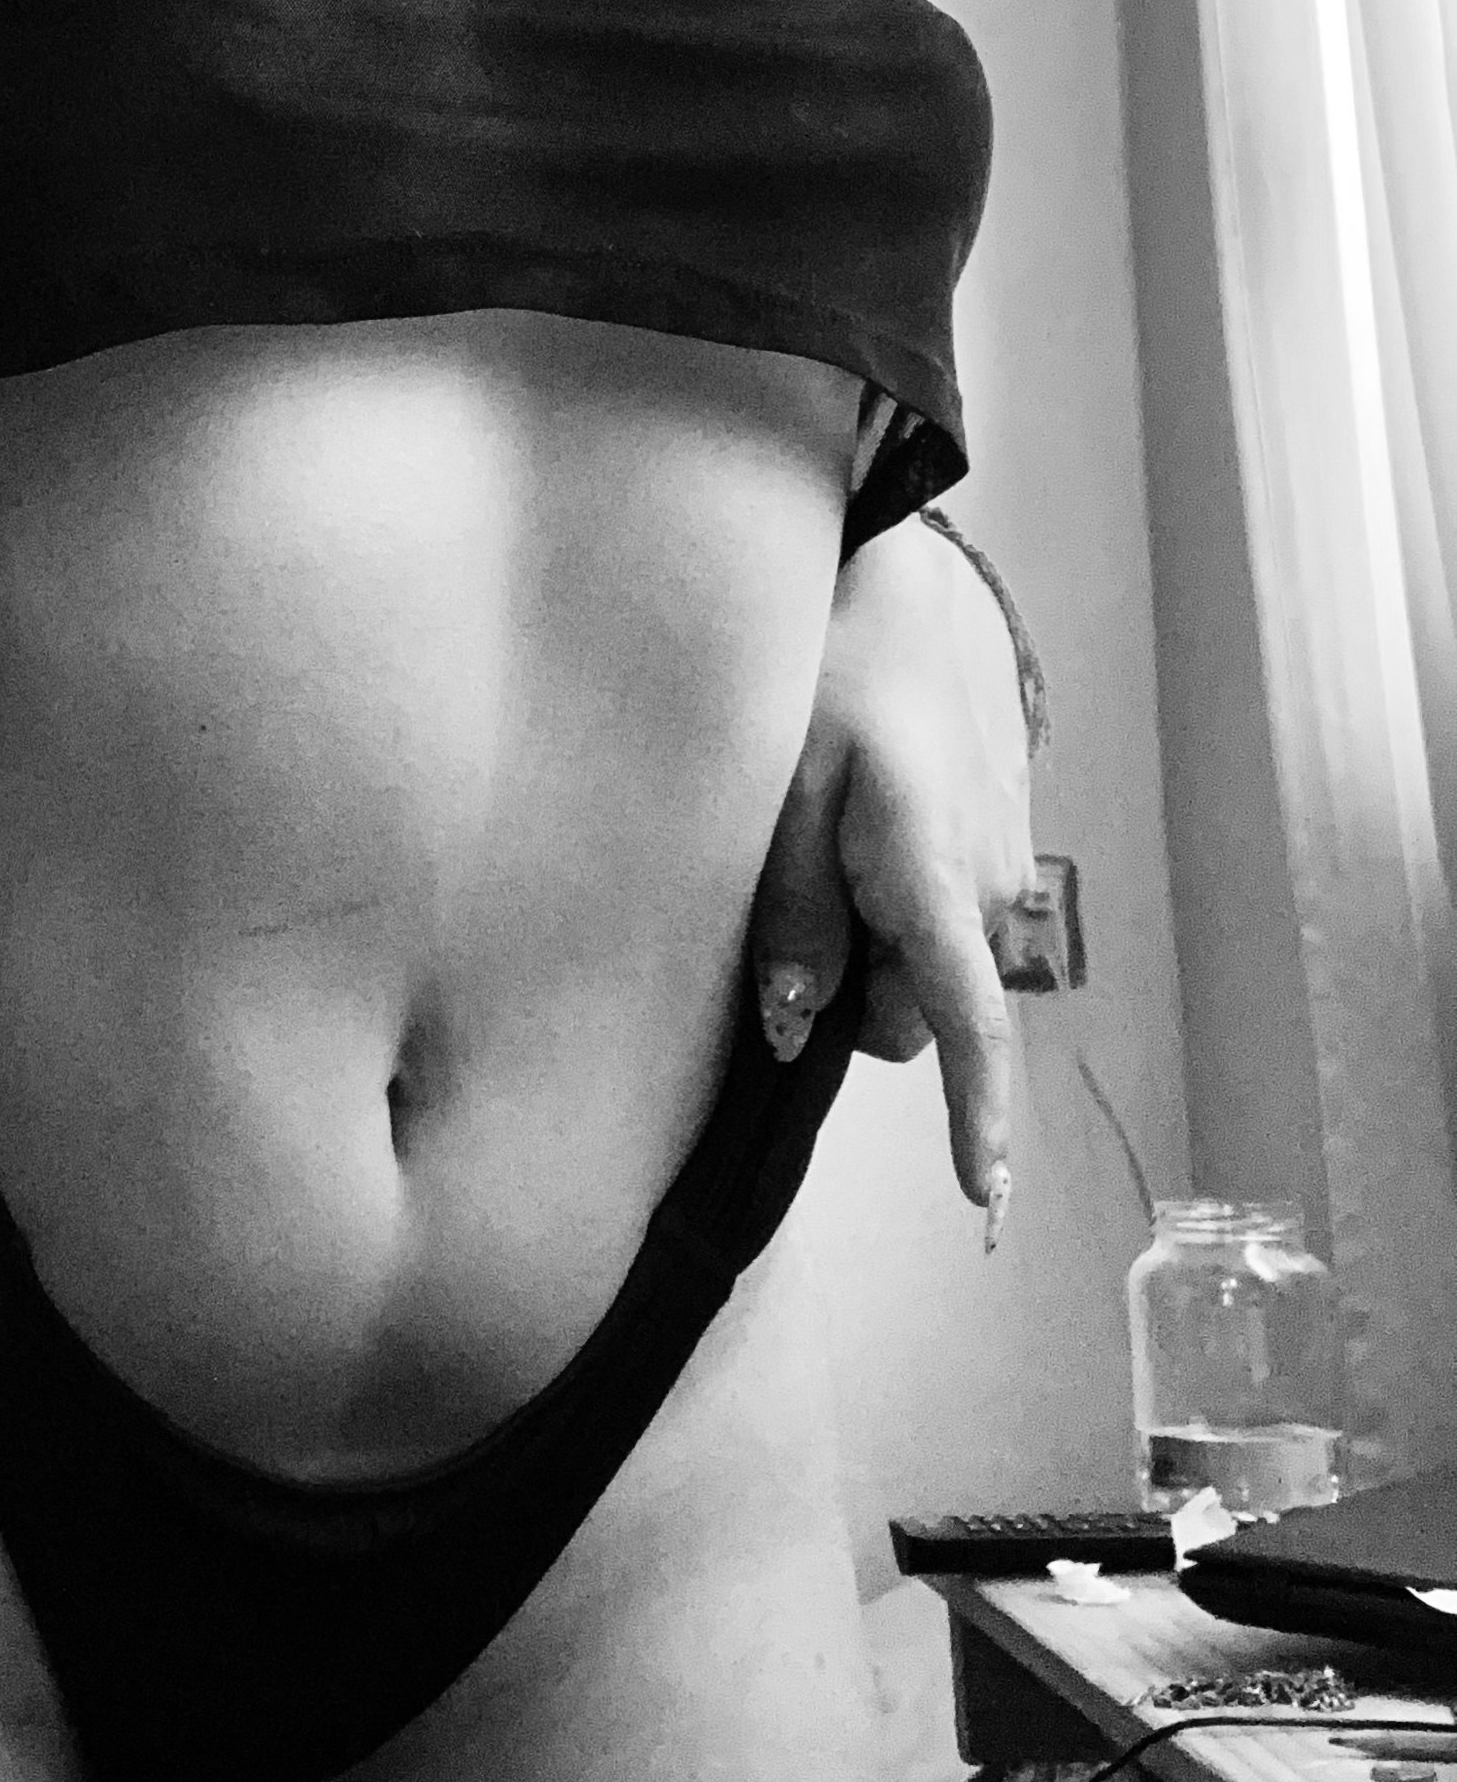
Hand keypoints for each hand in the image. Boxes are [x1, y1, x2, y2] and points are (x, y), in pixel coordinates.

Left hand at [749, 513, 1036, 1244]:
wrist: (894, 583)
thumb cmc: (829, 679)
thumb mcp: (781, 798)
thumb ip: (790, 920)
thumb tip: (797, 1028)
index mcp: (934, 883)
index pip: (969, 1032)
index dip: (980, 1121)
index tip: (987, 1198)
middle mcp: (987, 886)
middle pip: (918, 1014)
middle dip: (855, 994)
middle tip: (788, 904)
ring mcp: (1000, 859)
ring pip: (925, 963)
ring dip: (871, 939)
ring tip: (818, 842)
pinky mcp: (994, 835)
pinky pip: (937, 911)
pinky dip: (891, 899)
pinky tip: (853, 823)